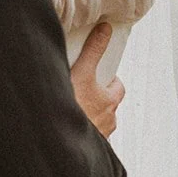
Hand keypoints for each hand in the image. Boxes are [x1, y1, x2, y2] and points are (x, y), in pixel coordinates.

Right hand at [70, 23, 124, 138]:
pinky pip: (88, 137)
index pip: (118, 88)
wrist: (59, 140)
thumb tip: (105, 30)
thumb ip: (93, 49)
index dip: (111, 80)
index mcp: (110, 102)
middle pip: (107, 105)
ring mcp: (98, 135)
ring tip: (73, 109)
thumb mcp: (82, 71)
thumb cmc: (72, 108)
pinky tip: (68, 126)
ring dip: (89, 116)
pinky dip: (81, 131)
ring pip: (98, 122)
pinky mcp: (87, 146)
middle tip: (83, 91)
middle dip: (98, 99)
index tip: (101, 75)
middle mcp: (108, 120)